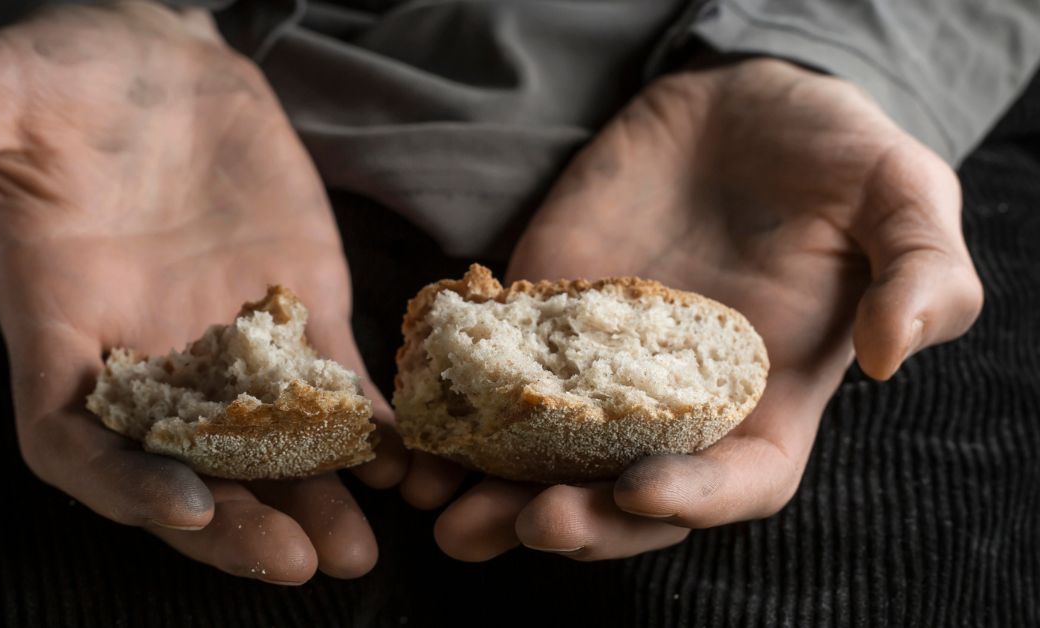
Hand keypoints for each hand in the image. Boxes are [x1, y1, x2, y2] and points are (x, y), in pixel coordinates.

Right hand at [0, 0, 405, 581]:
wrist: (162, 61)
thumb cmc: (64, 75)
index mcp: (62, 334)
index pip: (75, 444)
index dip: (120, 487)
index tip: (179, 507)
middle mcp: (147, 360)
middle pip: (181, 471)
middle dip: (232, 523)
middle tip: (293, 561)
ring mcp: (229, 345)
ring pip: (267, 448)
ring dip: (311, 502)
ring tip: (355, 549)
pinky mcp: (298, 312)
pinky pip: (336, 386)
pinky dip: (367, 431)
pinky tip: (404, 465)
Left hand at [428, 57, 982, 560]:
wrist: (735, 101)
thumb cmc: (832, 150)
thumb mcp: (901, 194)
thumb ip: (922, 274)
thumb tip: (895, 355)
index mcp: (770, 397)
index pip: (738, 482)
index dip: (694, 502)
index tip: (639, 490)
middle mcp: (681, 403)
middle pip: (630, 496)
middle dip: (581, 522)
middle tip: (528, 521)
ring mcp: (603, 368)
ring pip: (550, 460)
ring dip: (497, 497)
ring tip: (448, 512)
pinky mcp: (544, 320)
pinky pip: (497, 381)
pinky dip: (458, 414)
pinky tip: (420, 432)